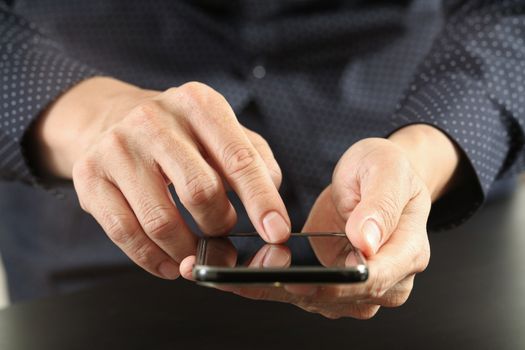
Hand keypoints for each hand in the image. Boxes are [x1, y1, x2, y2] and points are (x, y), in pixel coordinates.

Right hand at [32, 77, 290, 278]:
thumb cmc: (180, 133)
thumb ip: (255, 163)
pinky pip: (125, 233)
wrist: (110, 118)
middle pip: (200, 192)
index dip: (261, 201)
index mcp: (198, 104)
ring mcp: (118, 146)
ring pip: (161, 221)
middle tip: (223, 236)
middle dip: (219, 226)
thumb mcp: (221, 131)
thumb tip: (271, 210)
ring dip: (187, 250)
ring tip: (196, 253)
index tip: (276, 233)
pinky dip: (152, 259)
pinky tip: (168, 262)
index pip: (238, 159)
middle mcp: (155, 119)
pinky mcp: (90, 174)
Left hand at [181, 125, 460, 318]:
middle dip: (291, 289)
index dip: (335, 283)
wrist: (377, 178)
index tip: (297, 280)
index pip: (375, 278)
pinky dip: (267, 285)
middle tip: (245, 276)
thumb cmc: (387, 171)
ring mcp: (356, 286)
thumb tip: (366, 243)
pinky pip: (300, 292)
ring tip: (226, 275)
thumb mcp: (387, 171)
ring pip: (315, 303)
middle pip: (340, 300)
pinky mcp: (330, 282)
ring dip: (271, 290)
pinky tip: (234, 275)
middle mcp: (385, 278)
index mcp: (405, 251)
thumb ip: (380, 207)